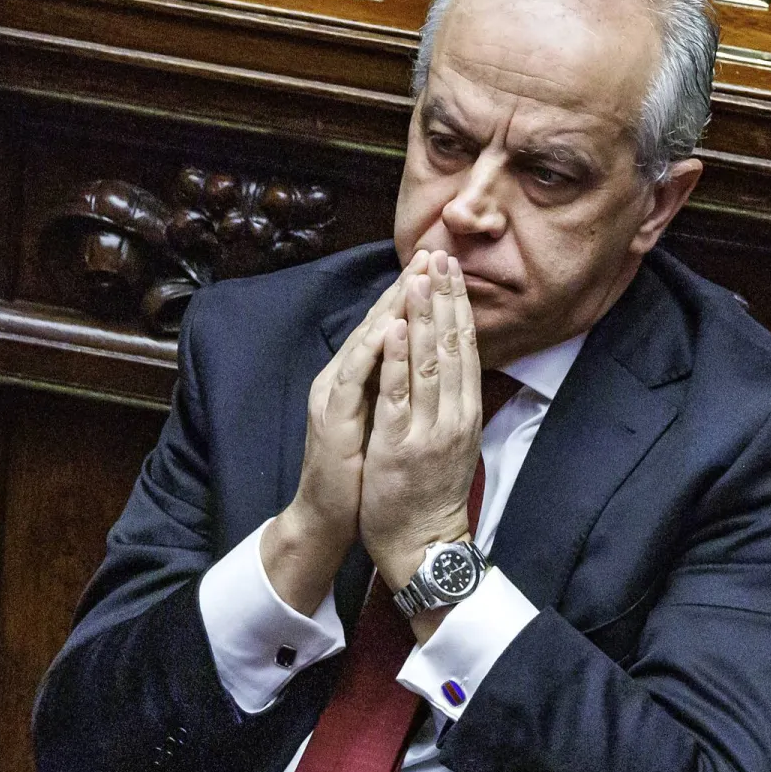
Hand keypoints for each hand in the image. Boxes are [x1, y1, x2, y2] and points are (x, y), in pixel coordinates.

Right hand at [262, 252, 426, 614]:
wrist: (329, 517)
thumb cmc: (360, 472)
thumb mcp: (383, 419)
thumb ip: (396, 386)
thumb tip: (423, 359)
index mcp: (358, 377)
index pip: (389, 326)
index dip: (414, 296)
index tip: (441, 267)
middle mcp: (342, 377)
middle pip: (378, 323)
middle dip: (406, 288)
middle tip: (431, 254)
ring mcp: (334, 395)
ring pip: (366, 341)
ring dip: (391, 307)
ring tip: (415, 276)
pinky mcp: (332, 418)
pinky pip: (354, 378)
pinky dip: (372, 351)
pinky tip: (387, 327)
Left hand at [360, 250, 482, 592]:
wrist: (425, 545)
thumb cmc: (434, 492)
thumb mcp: (456, 440)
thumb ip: (455, 401)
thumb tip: (455, 364)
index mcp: (466, 411)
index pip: (464, 347)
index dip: (457, 305)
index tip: (451, 269)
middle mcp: (454, 415)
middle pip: (451, 346)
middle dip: (443, 298)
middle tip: (439, 256)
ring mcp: (428, 430)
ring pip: (427, 363)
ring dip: (421, 317)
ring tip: (417, 279)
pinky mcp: (400, 446)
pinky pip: (397, 397)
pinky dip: (395, 361)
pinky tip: (391, 330)